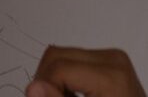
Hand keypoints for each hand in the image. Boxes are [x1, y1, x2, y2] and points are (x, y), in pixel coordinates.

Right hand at [27, 46, 147, 96]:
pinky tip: (74, 95)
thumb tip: (33, 87)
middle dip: (46, 80)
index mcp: (111, 77)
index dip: (43, 88)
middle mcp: (114, 59)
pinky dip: (67, 76)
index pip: (58, 68)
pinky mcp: (111, 59)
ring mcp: (114, 57)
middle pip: (56, 55)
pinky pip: (75, 58)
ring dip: (55, 78)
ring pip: (62, 55)